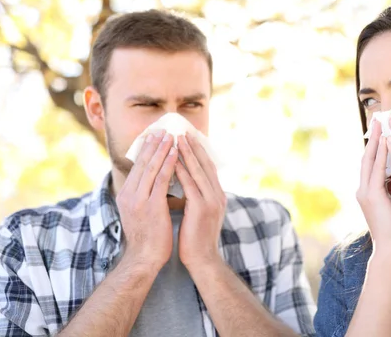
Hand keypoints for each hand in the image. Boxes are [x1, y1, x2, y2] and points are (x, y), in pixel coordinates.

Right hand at [116, 130, 176, 271]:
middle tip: (162, 129)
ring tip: (171, 135)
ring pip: (151, 167)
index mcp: (126, 195)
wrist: (144, 259)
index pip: (137, 167)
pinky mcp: (151, 205)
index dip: (147, 151)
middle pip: (142, 163)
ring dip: (162, 149)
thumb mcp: (141, 213)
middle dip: (153, 145)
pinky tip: (176, 153)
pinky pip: (161, 179)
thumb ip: (145, 197)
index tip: (154, 136)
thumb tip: (153, 184)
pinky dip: (168, 164)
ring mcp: (139, 199)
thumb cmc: (147, 238)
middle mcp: (129, 194)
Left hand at [175, 133, 226, 270]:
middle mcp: (218, 195)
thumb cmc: (196, 239)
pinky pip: (190, 185)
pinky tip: (172, 161)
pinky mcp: (201, 208)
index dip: (200, 151)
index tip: (191, 137)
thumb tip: (187, 185)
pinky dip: (182, 171)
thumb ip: (197, 198)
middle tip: (185, 130)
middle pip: (206, 164)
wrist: (203, 260)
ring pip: (199, 171)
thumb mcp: (200, 214)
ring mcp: (211, 201)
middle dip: (195, 147)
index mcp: (218, 196)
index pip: (209, 168)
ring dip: (188, 153)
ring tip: (178, 139)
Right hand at [357, 119, 390, 257]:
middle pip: (369, 156)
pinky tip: (386, 142)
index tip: (388, 126)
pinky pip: (376, 170)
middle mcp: (365, 188)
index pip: (375, 161)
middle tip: (381, 116)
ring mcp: (365, 192)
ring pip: (370, 160)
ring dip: (376, 140)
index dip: (380, 143)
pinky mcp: (371, 197)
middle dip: (375, 136)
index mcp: (371, 190)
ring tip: (382, 122)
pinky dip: (380, 155)